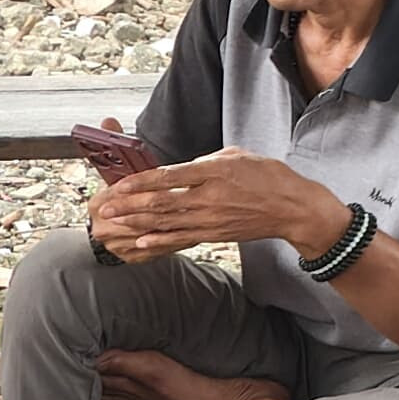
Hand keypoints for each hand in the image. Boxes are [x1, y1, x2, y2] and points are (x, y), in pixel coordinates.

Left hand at [92, 149, 343, 265]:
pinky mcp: (215, 234)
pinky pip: (182, 238)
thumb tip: (179, 169)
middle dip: (131, 206)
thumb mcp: (235, 156)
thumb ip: (204, 162)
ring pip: (168, 222)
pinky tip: (141, 243)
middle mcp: (210, 198)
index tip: (121, 184)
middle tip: (106, 207)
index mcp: (215, 172)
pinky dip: (160, 241)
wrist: (292, 208)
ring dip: (138, 224)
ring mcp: (212, 219)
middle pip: (163, 203)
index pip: (171, 177)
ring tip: (115, 223)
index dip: (142, 182)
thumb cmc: (266, 176)